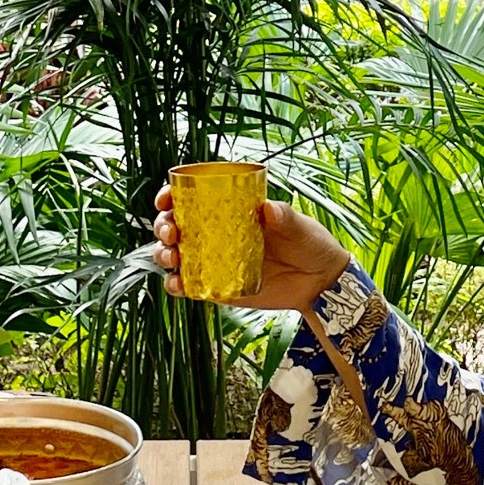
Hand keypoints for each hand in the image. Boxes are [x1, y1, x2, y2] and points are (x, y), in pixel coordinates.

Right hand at [152, 188, 350, 315]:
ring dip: (164, 255)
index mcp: (230, 210)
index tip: (166, 199)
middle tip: (171, 232)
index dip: (171, 196)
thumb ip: (284, 217)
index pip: (191, 198)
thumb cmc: (310, 244)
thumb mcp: (299, 226)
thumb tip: (268, 208)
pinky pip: (189, 286)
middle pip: (175, 226)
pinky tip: (177, 284)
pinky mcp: (217, 288)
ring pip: (175, 255)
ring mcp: (214, 261)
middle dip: (163, 226)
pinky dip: (176, 285)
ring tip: (173, 257)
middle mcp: (216, 234)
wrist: (320, 282)